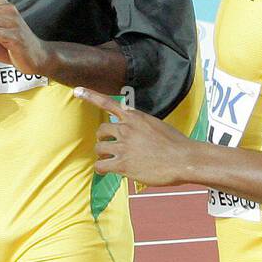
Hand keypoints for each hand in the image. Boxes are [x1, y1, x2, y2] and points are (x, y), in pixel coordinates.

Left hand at [74, 87, 194, 185]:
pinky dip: (101, 168)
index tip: (77, 90)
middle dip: (103, 138)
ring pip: (99, 148)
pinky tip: (106, 170)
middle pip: (101, 130)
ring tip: (110, 160)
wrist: (184, 159)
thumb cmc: (176, 144)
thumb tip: (135, 135)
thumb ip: (142, 127)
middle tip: (109, 146)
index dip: (90, 96)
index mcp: (135, 117)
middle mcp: (127, 128)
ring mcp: (124, 146)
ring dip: (102, 154)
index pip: (108, 103)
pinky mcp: (123, 164)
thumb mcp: (157, 126)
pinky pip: (101, 165)